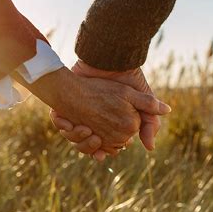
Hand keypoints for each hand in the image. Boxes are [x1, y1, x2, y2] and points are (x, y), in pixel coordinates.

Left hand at [50, 61, 168, 158]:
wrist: (105, 60)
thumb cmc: (125, 78)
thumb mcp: (140, 99)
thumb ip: (149, 122)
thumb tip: (151, 148)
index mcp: (113, 123)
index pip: (107, 146)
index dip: (104, 150)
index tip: (102, 151)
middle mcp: (96, 122)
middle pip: (88, 146)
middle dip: (88, 146)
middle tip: (92, 137)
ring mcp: (81, 115)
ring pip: (74, 139)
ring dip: (76, 138)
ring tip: (83, 128)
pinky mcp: (68, 107)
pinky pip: (61, 125)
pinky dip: (63, 125)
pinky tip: (68, 122)